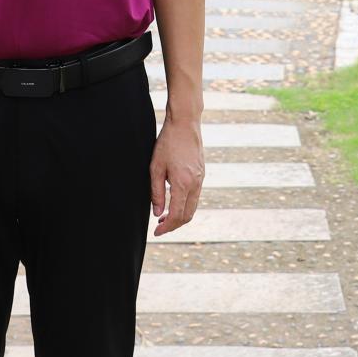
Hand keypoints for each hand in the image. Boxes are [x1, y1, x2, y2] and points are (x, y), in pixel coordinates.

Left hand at [150, 117, 203, 235]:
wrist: (185, 124)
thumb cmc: (167, 143)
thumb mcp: (155, 167)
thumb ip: (156, 192)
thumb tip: (157, 214)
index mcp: (183, 184)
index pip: (176, 215)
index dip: (166, 228)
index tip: (156, 232)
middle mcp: (195, 184)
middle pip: (187, 215)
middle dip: (173, 225)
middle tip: (159, 227)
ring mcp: (201, 179)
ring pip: (193, 207)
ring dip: (180, 216)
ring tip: (164, 216)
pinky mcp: (202, 174)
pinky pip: (195, 197)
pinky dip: (185, 205)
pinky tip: (173, 201)